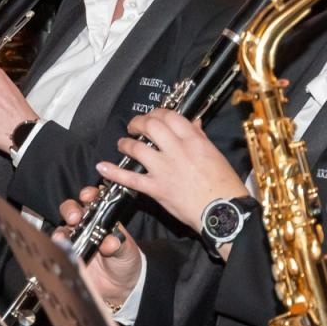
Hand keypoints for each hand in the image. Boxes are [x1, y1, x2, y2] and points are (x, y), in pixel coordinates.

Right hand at [58, 185, 141, 308]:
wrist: (121, 287)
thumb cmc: (125, 262)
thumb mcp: (127, 251)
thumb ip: (119, 245)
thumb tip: (110, 242)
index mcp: (101, 218)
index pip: (92, 200)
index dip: (88, 195)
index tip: (87, 196)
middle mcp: (84, 226)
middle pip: (71, 210)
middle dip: (70, 210)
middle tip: (74, 218)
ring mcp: (74, 240)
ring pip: (61, 229)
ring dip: (61, 232)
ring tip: (63, 238)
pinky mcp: (67, 255)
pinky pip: (58, 250)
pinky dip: (57, 249)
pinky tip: (59, 251)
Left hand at [94, 109, 248, 242]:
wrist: (223, 212)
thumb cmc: (224, 185)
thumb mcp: (216, 155)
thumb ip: (200, 137)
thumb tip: (194, 123)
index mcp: (194, 141)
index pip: (170, 116)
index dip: (157, 112)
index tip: (153, 116)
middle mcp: (177, 151)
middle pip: (151, 126)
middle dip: (138, 122)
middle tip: (135, 126)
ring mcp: (164, 169)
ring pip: (137, 148)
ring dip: (125, 143)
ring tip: (123, 143)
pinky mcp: (156, 188)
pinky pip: (130, 178)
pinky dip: (114, 172)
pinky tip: (102, 166)